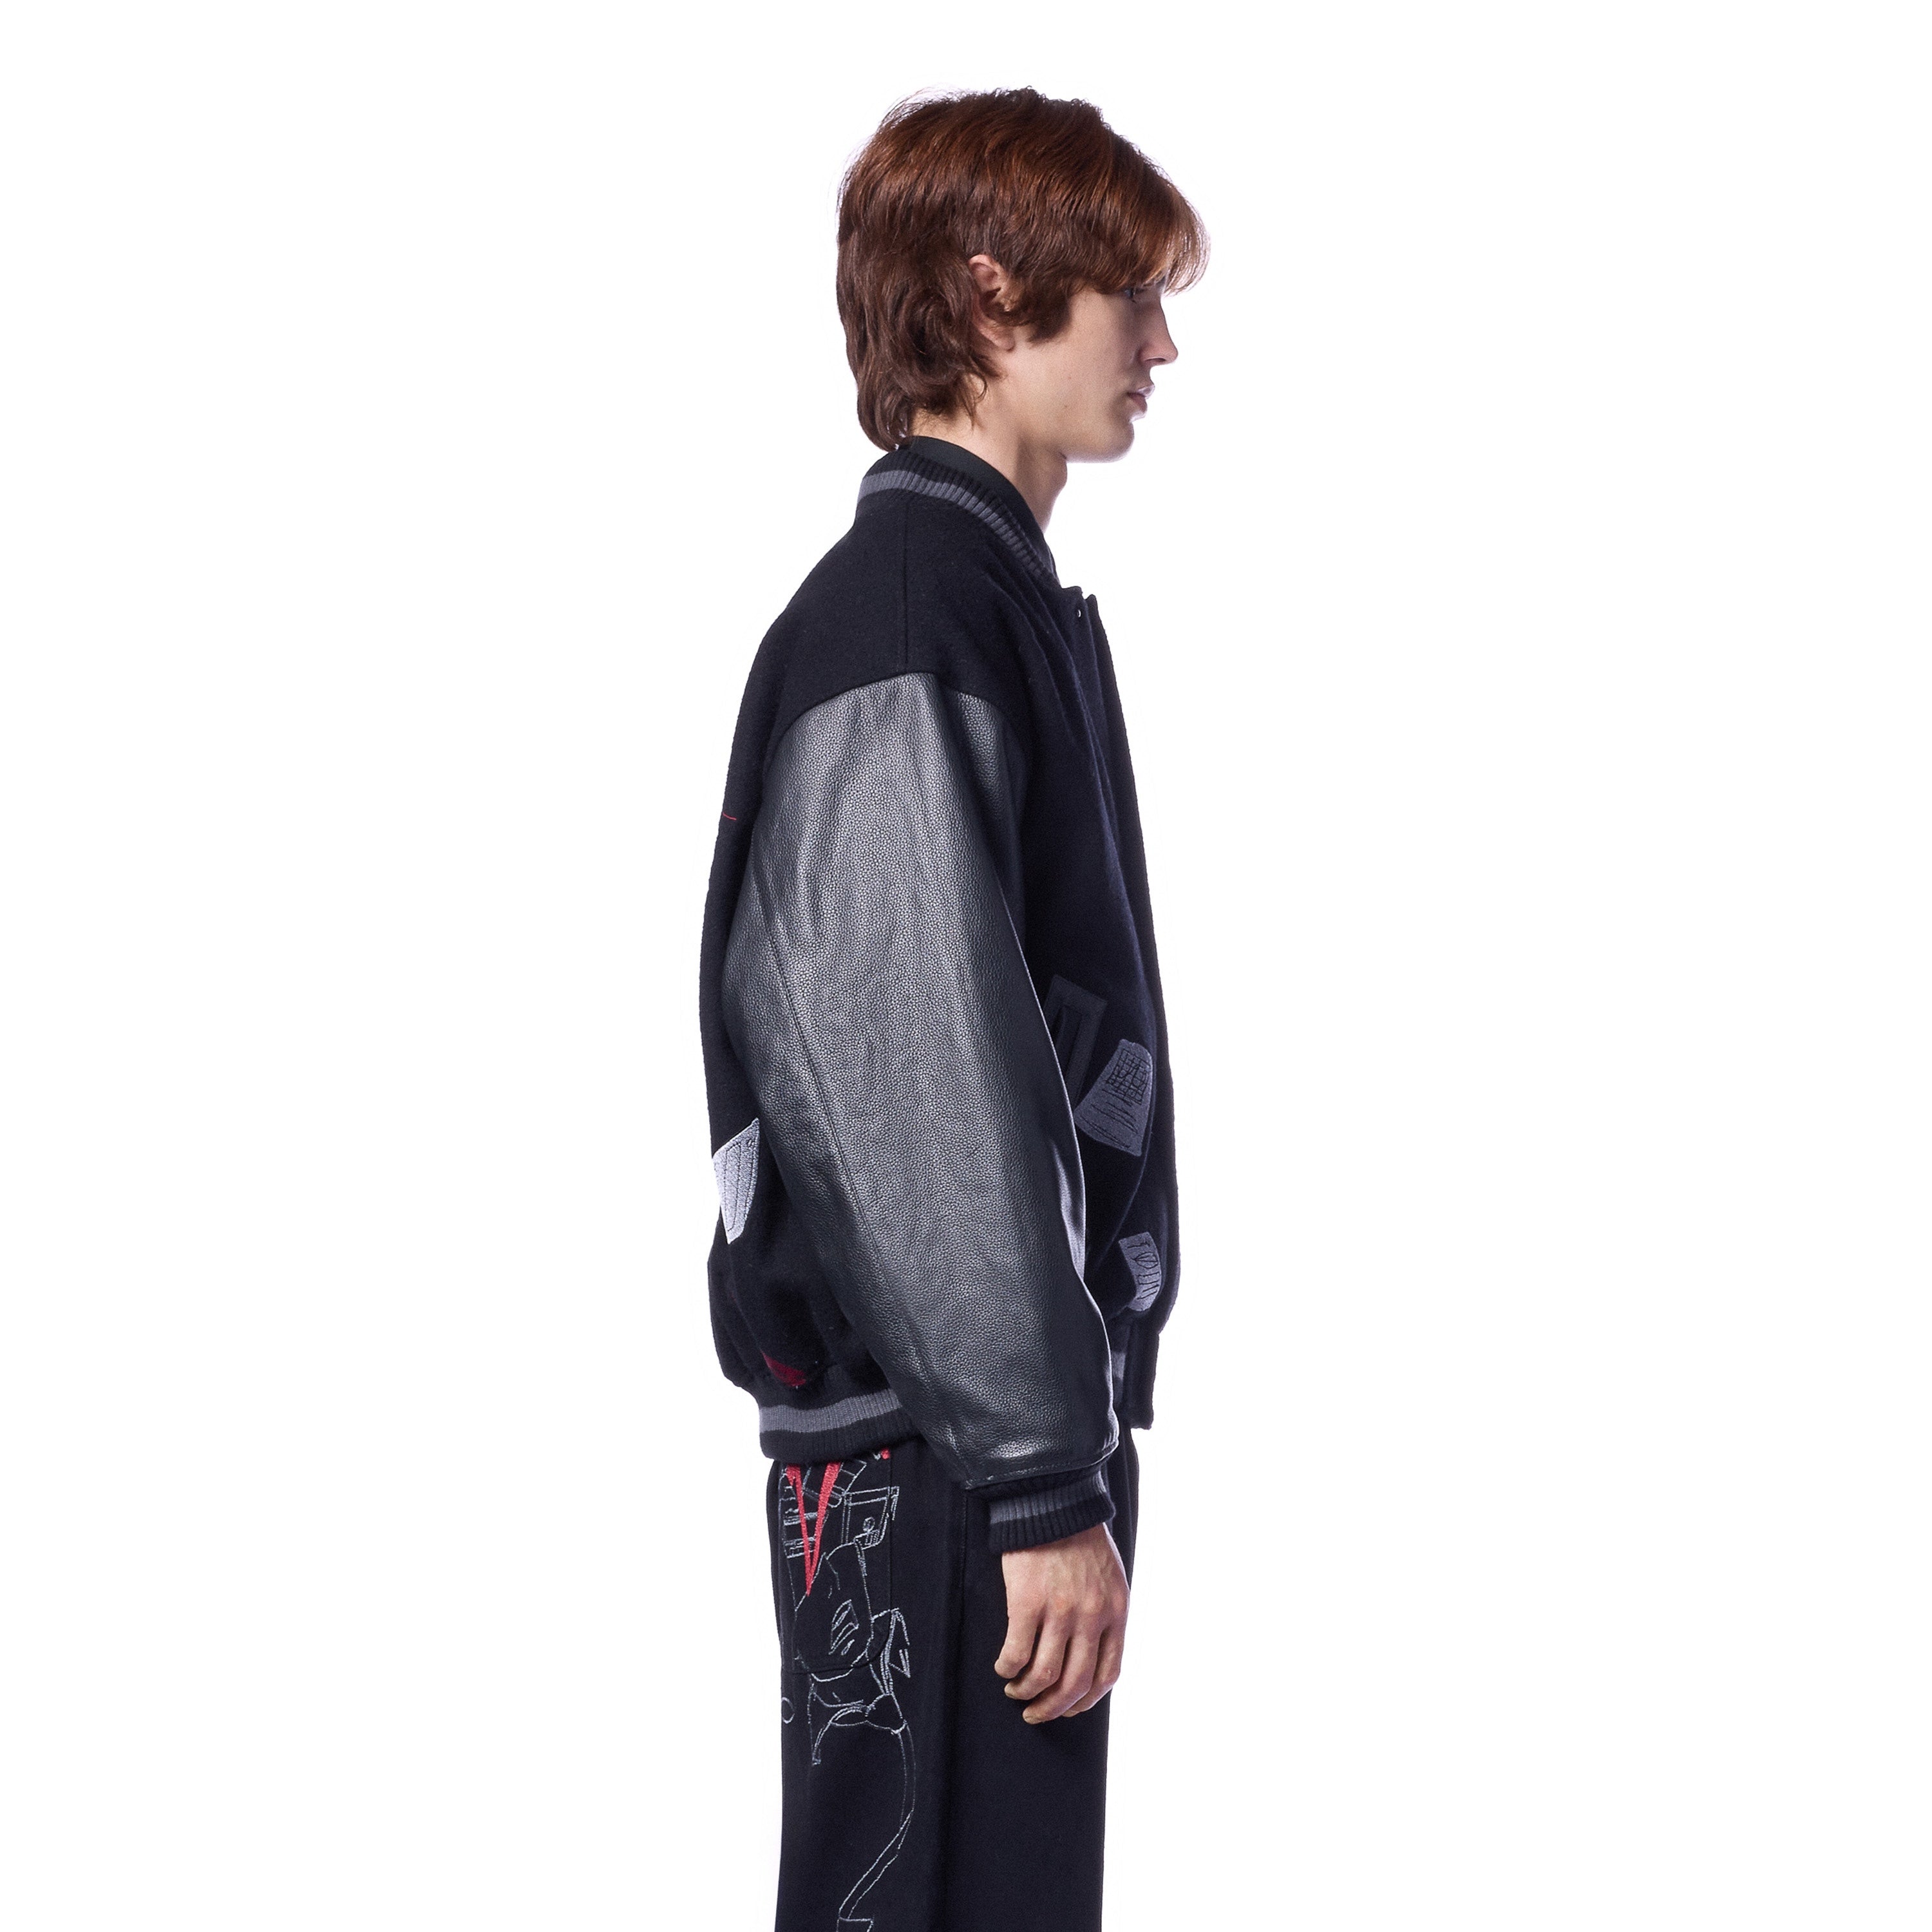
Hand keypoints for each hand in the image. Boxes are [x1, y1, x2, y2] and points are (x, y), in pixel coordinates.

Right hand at [994, 1521, 1129, 1722]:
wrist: (1052, 1500)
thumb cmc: (1078, 1537)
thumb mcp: (1108, 1576)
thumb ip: (1103, 1613)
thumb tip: (1089, 1653)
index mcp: (1115, 1611)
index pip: (1107, 1674)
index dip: (1086, 1700)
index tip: (1069, 1709)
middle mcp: (1091, 1616)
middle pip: (1075, 1683)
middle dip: (1053, 1708)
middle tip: (1036, 1713)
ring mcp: (1060, 1610)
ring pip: (1044, 1675)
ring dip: (1027, 1692)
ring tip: (1015, 1691)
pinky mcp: (1027, 1602)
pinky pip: (1016, 1651)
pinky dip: (1008, 1667)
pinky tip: (1003, 1667)